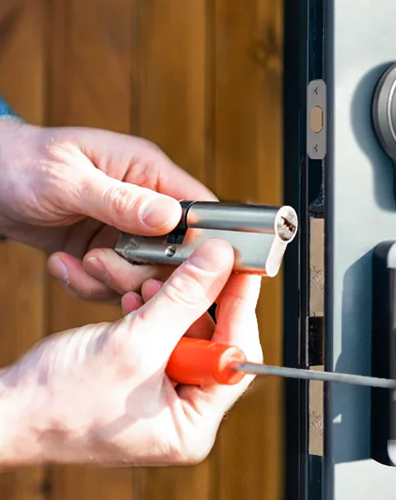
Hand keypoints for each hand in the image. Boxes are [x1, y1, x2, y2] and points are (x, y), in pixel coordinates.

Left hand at [0, 120, 215, 300]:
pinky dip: (90, 284)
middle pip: (175, 252)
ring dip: (110, 280)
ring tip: (78, 263)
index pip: (198, 208)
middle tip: (101, 263)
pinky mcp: (107, 252)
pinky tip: (64, 265)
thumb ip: (120, 200)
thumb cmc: (22, 162)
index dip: (201, 241)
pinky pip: (115, 283)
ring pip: (146, 275)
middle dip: (141, 270)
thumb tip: (170, 217)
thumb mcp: (68, 180)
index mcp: (147, 171)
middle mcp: (145, 203)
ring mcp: (127, 231)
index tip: (184, 269)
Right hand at [0, 239, 262, 465]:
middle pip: (214, 342)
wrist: (9, 410)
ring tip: (150, 282)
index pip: (236, 358)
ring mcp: (165, 395)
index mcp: (192, 425)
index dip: (241, 309)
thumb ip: (183, 298)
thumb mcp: (134, 343)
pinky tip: (136, 299)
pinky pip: (163, 336)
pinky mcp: (146, 377)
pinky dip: (153, 312)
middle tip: (199, 265)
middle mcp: (184, 413)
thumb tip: (220, 262)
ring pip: (186, 332)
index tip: (242, 270)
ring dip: (170, 302)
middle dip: (197, 301)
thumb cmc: (58, 402)